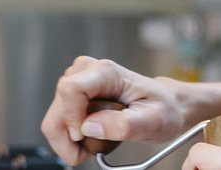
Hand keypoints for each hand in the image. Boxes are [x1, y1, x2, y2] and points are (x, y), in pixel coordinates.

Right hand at [40, 56, 188, 165]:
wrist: (167, 105)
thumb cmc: (163, 109)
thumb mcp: (153, 120)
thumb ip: (123, 125)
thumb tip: (89, 127)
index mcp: (107, 72)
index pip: (70, 89)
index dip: (72, 118)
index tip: (85, 136)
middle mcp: (87, 71)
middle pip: (57, 111)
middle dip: (72, 138)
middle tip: (96, 149)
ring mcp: (77, 82)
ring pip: (54, 120)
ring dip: (73, 141)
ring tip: (101, 141)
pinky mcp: (73, 95)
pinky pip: (58, 123)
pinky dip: (73, 139)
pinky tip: (94, 137)